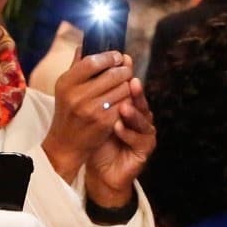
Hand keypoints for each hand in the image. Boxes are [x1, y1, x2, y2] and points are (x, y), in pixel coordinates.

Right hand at [40, 51, 135, 182]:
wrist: (66, 144)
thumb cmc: (67, 112)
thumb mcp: (65, 88)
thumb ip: (76, 66)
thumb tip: (84, 44)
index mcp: (67, 83)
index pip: (93, 61)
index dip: (110, 57)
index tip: (118, 57)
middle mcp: (78, 95)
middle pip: (113, 74)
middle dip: (124, 70)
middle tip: (126, 71)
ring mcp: (92, 110)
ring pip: (123, 88)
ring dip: (128, 86)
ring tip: (125, 86)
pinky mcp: (105, 122)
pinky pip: (125, 104)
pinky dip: (128, 100)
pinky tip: (124, 100)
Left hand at [85, 76, 154, 207]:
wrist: (102, 171)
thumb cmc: (97, 140)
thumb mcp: (92, 112)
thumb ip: (91, 87)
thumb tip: (81, 56)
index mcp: (130, 105)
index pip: (131, 87)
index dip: (127, 76)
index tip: (122, 64)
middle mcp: (141, 116)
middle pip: (141, 100)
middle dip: (134, 91)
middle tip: (129, 81)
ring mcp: (145, 132)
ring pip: (143, 119)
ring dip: (133, 112)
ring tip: (124, 107)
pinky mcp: (145, 149)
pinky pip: (139, 139)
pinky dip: (128, 133)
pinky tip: (118, 127)